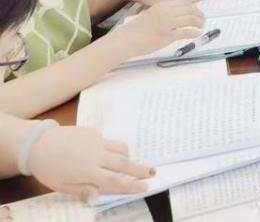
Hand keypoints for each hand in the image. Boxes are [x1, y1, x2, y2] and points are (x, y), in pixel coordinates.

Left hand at [25, 126, 153, 201]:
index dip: (131, 185)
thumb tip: (97, 195)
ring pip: (121, 148)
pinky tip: (103, 154)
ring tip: (131, 164)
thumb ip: (82, 190)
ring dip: (128, 157)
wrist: (38, 143)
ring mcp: (96, 141)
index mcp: (87, 171)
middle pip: (123, 163)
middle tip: (153, 172)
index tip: (144, 187)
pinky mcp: (94, 132)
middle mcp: (96, 155)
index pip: (114, 181)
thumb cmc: (49, 169)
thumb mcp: (62, 186)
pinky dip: (112, 149)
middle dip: (140, 169)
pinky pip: (109, 141)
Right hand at [111, 0, 204, 58]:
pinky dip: (194, 32)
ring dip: (198, 22)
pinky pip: (186, 32)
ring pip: (190, 19)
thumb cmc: (134, 30)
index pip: (183, 3)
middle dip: (198, 14)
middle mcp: (165, 12)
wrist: (125, 40)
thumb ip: (162, 13)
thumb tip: (177, 14)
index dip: (192, 7)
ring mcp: (167, 24)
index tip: (196, 11)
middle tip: (202, 19)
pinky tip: (197, 33)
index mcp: (160, 6)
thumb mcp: (149, 14)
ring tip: (201, 25)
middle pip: (189, 9)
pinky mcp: (167, 36)